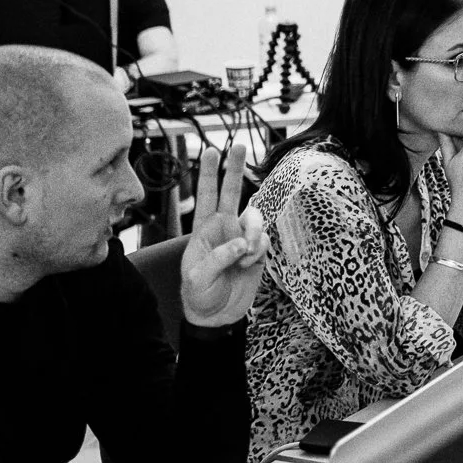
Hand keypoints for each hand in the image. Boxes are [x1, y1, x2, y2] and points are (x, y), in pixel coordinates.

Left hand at [179, 144, 267, 327]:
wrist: (217, 316)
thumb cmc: (199, 295)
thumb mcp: (197, 278)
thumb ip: (218, 258)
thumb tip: (242, 244)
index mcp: (203, 229)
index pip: (205, 195)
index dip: (208, 173)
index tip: (211, 151)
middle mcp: (224, 228)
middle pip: (231, 192)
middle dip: (235, 169)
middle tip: (239, 146)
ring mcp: (242, 238)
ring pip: (255, 217)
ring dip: (253, 233)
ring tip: (245, 255)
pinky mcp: (258, 252)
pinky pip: (265, 240)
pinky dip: (259, 251)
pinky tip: (248, 265)